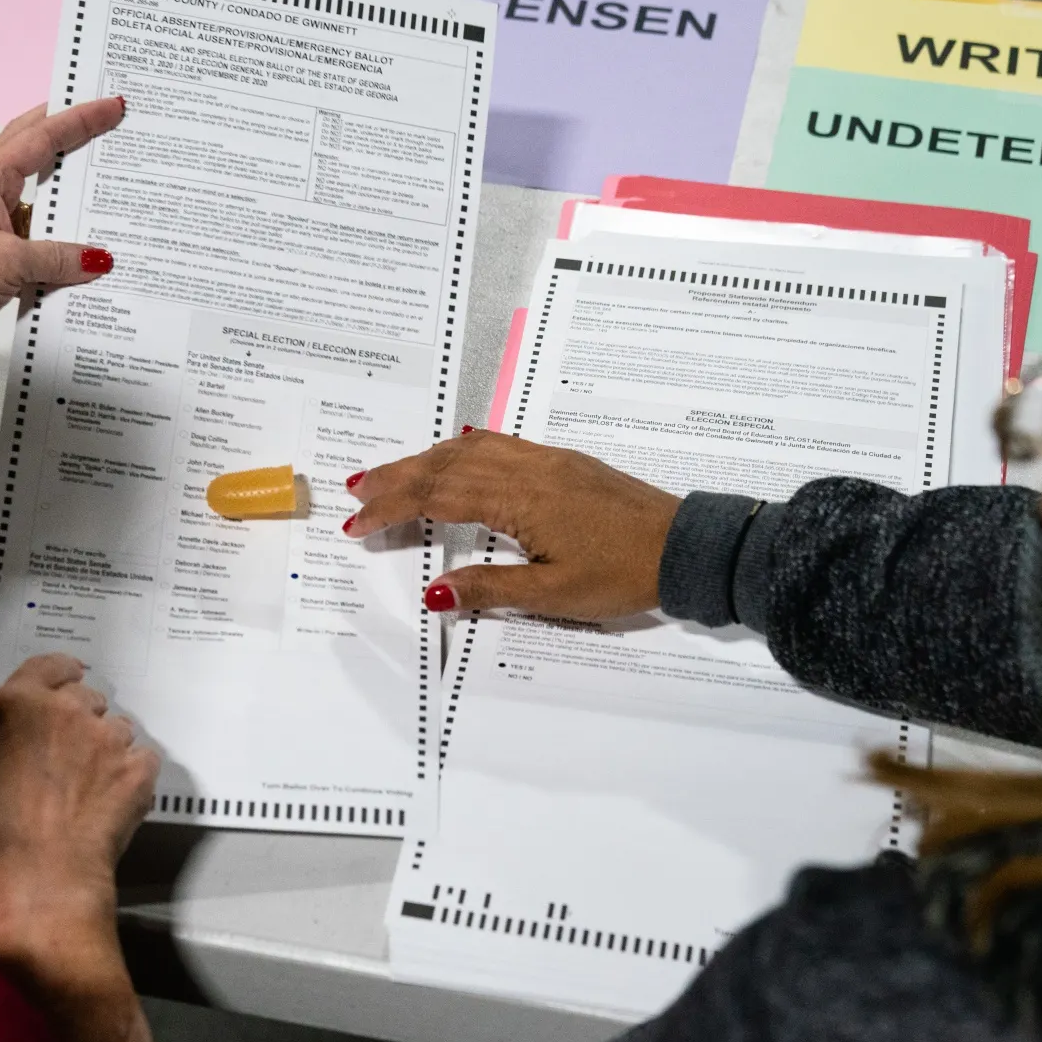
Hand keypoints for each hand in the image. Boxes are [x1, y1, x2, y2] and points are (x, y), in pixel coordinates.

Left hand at [0, 97, 125, 362]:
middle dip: (75, 136)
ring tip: (118, 183)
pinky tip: (101, 246)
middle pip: (41, 154)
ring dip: (79, 197)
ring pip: (48, 203)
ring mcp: (2, 227)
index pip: (40, 138)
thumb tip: (100, 260)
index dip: (78, 120)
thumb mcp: (7, 262)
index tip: (112, 106)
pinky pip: (49, 243)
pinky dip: (73, 244)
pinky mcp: (7, 259)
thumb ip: (58, 258)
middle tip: (113, 123)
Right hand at [0, 653, 158, 984]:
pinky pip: (143, 759)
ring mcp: (107, 738)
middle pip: (87, 698)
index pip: (50, 666)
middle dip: (83, 720)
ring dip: (108, 749)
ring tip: (93, 788)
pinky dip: (133, 775)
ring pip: (117, 730)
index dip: (62, 675)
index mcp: (17, 704)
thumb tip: (22, 742)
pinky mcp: (138, 769)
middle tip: (72, 757)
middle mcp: (66, 710)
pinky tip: (116, 801)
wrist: (38, 883)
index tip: (67, 684)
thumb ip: (4, 742)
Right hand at [345, 429, 679, 619]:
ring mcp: (546, 460)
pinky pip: (499, 445)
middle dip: (396, 478)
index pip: (438, 498)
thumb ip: (489, 589)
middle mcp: (527, 469)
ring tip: (391, 476)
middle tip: (356, 492)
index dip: (393, 509)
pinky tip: (454, 457)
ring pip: (471, 449)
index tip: (359, 526)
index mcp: (519, 500)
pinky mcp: (563, 462)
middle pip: (446, 465)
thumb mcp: (554, 595)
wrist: (684, 546)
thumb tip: (433, 593)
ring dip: (425, 460)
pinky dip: (462, 451)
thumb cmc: (622, 574)